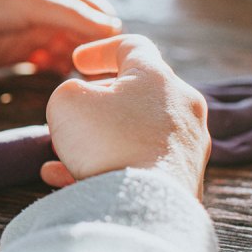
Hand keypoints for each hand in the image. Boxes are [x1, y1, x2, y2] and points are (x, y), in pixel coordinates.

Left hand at [0, 0, 121, 72]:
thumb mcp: (34, 3)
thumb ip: (72, 15)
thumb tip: (113, 26)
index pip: (92, 6)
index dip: (106, 25)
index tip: (117, 46)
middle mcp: (47, 11)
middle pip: (83, 31)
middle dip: (93, 47)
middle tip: (105, 69)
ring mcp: (35, 33)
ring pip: (69, 49)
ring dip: (78, 61)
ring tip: (87, 77)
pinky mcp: (22, 54)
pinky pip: (50, 63)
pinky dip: (59, 70)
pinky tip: (64, 77)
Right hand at [42, 34, 210, 198]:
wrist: (144, 205)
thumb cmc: (106, 141)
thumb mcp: (68, 100)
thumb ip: (72, 91)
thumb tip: (85, 107)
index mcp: (158, 77)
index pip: (132, 47)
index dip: (100, 50)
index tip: (78, 63)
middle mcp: (182, 107)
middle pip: (137, 93)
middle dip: (99, 103)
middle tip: (74, 114)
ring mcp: (188, 146)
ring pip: (136, 133)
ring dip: (100, 138)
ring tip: (64, 153)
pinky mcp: (184, 180)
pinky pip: (140, 165)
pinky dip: (108, 167)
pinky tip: (68, 179)